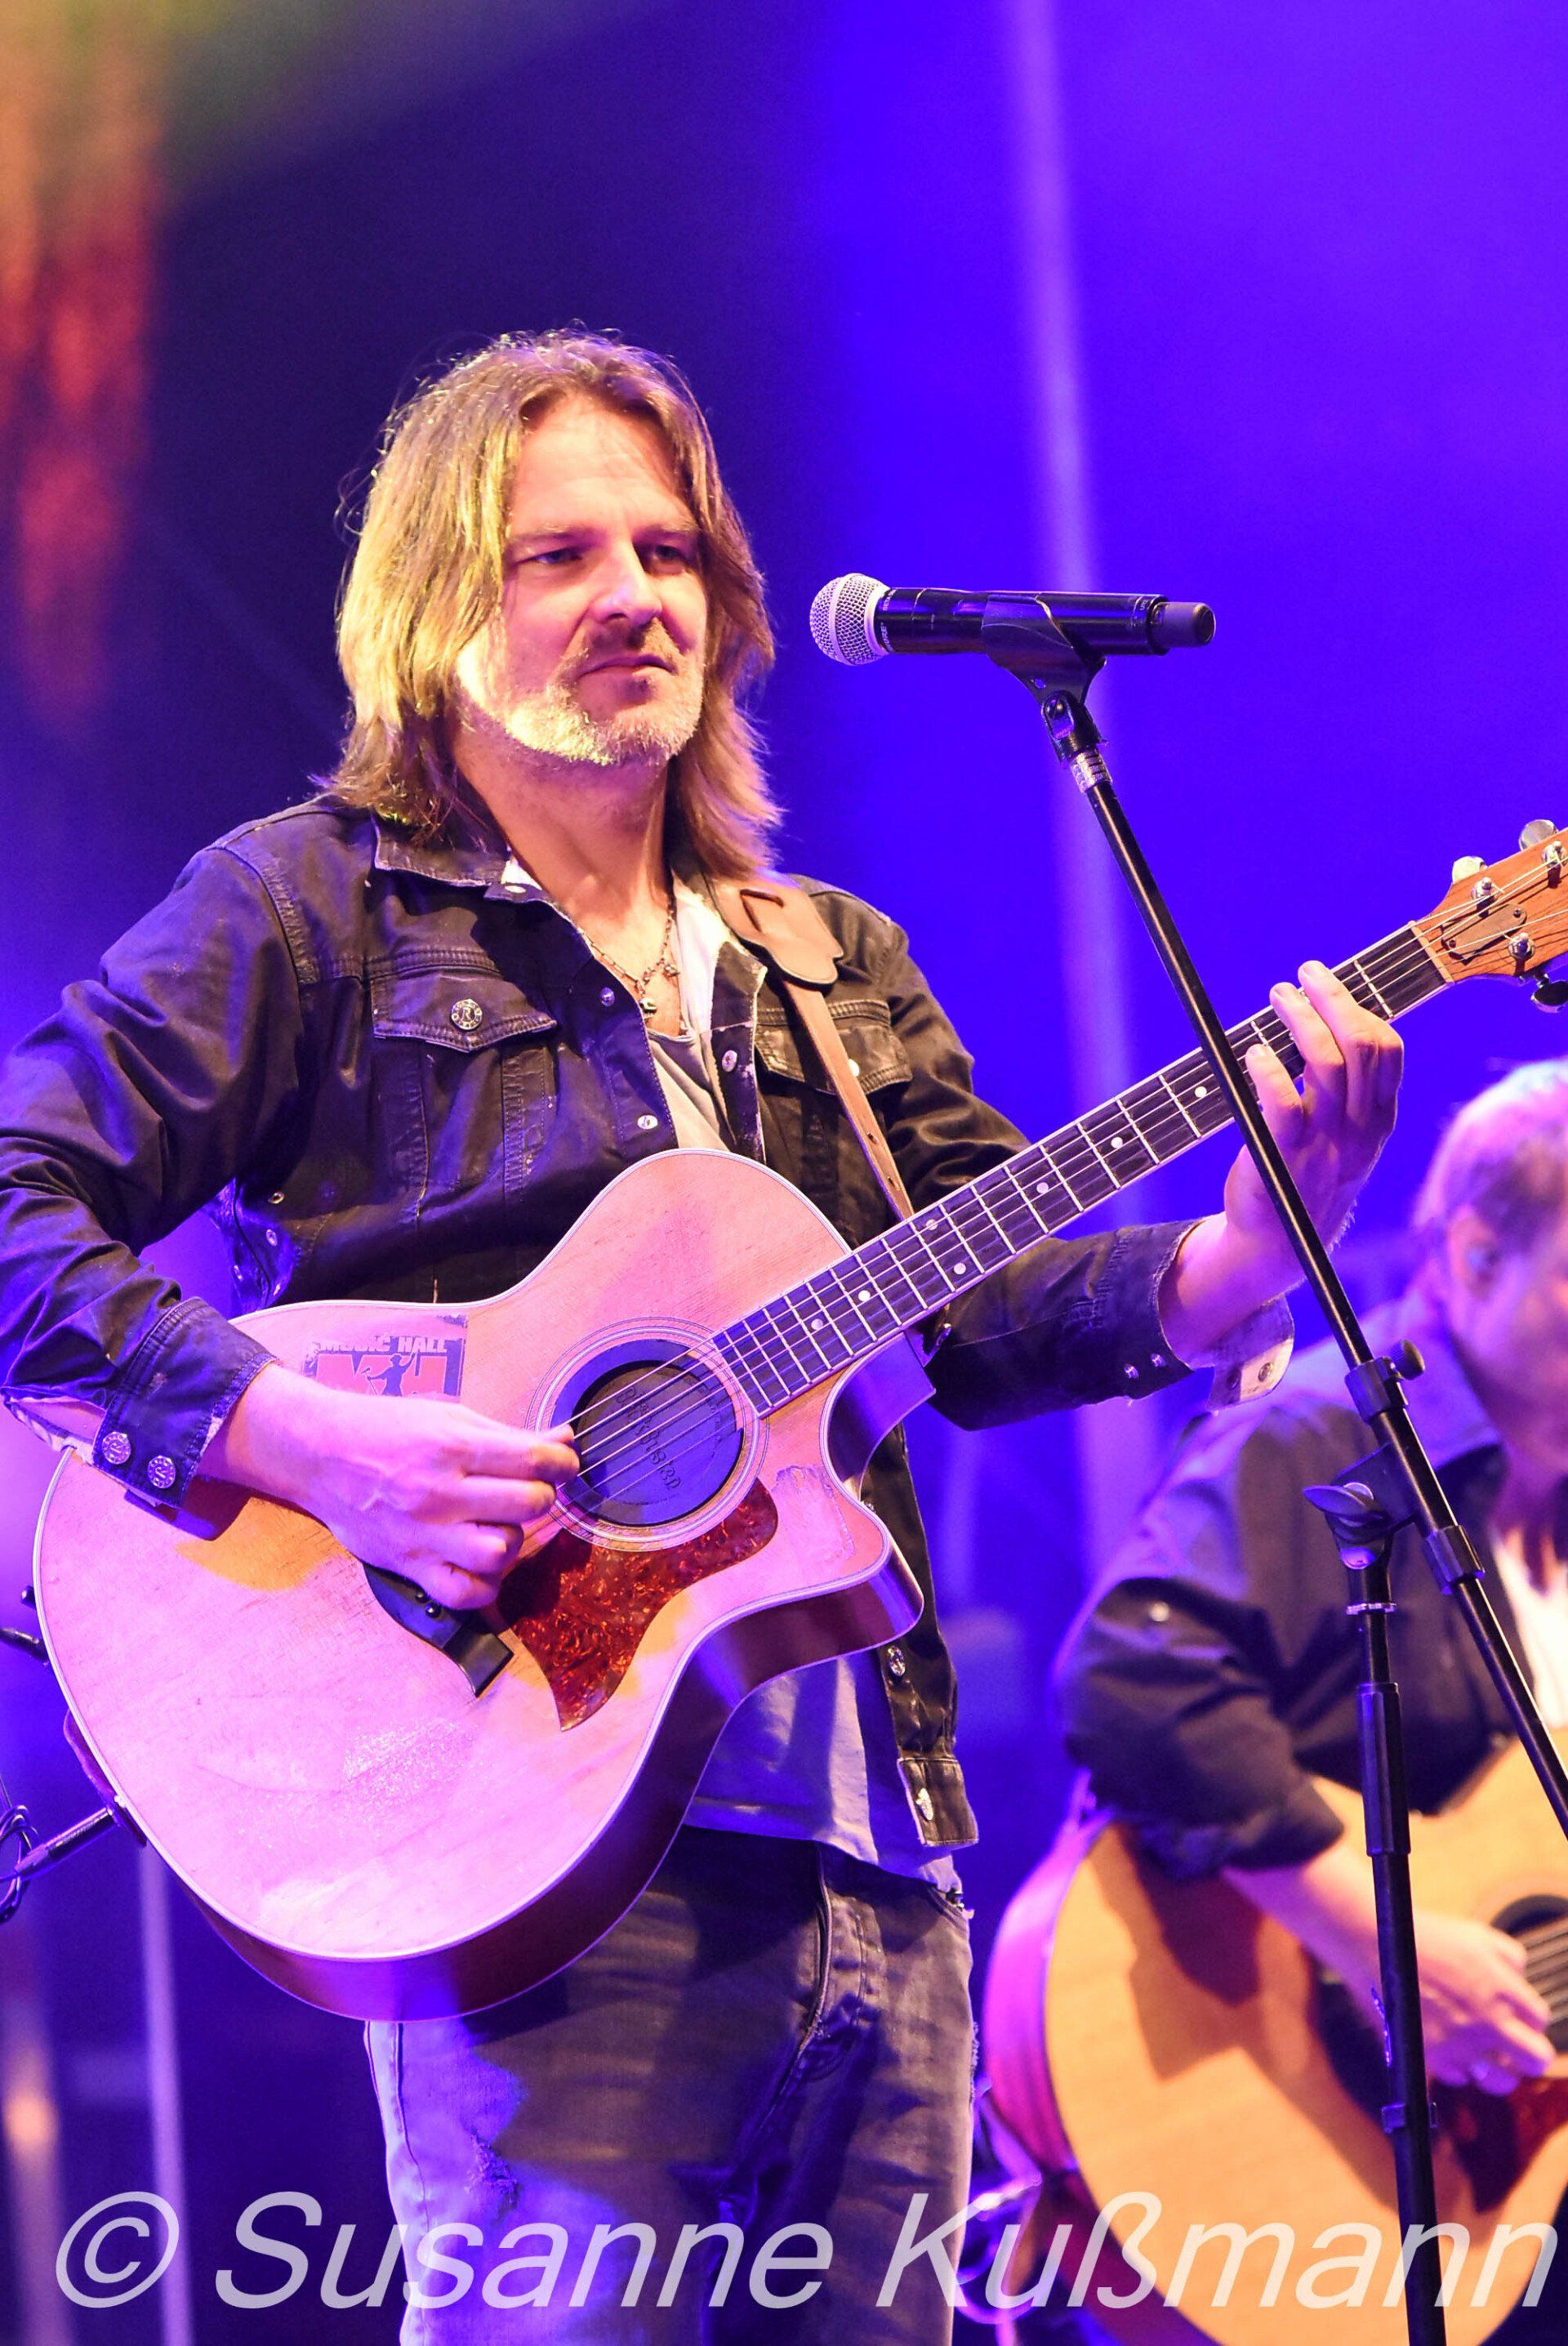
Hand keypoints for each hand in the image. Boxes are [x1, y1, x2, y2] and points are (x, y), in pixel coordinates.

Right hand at [204, 1363, 578, 1610]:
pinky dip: (485, 1583)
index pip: (534, 1459)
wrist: (320, 1455)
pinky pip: (464, 1592)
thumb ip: (508, 1435)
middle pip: (527, 1505)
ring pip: (501, 1551)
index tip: (562, 1464)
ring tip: (500, 1525)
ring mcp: (424, 1534)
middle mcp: (439, 1492)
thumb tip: (566, 1438)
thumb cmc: (388, 1430)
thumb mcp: (448, 1418)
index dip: (562, 1462)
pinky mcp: (410, 1566)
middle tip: (526, 1491)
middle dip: (540, 1497)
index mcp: (452, 1446)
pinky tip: (483, 1562)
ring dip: (513, 1539)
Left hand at [1224, 959, 1403, 1276]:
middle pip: (1361, 1045)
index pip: (1387, 1050)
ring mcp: (1325, 1144)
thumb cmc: (1304, 1176)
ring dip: (1300, 1019)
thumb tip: (1326, 1026)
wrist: (1278, 1245)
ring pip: (1327, 1064)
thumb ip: (1345, 1092)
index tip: (1329, 988)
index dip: (1360, 1008)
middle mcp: (1359, 1130)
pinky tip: (1253, 1052)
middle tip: (1304, 974)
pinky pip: (1284, 1103)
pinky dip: (1268, 1069)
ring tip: (1278, 997)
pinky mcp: (1285, 1157)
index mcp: (1378, 1121)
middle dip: (1334, 999)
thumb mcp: (1342, 1136)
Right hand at [1346, 1909, 1554, 2095]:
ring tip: (1485, 2058)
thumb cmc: (1425, 1935)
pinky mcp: (1431, 2056)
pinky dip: (1457, 2067)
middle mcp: (1487, 2020)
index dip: (1530, 2020)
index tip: (1518, 2019)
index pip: (1540, 2021)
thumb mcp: (1477, 1935)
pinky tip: (1447, 2045)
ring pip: (1500, 2082)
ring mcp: (1460, 2042)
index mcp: (1502, 1988)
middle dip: (1530, 2057)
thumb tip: (1519, 1982)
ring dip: (1498, 2071)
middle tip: (1516, 2051)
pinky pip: (1459, 2078)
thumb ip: (1510, 1959)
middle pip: (1535, 2059)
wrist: (1375, 1942)